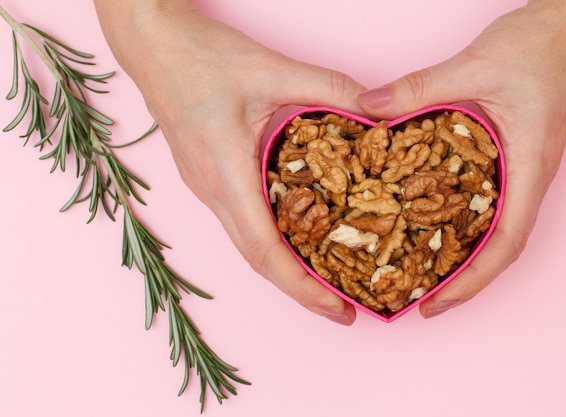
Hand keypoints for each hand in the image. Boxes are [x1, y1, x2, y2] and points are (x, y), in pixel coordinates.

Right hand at [94, 0, 365, 324]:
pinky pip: (240, 223)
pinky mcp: (207, 178)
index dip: (301, 288)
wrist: (152, 45)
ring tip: (325, 282)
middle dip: (300, 291)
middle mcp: (212, 191)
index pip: (265, 250)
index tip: (336, 309)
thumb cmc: (201, 57)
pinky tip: (296, 238)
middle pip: (257, 260)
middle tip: (342, 308)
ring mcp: (205, 188)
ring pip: (247, 244)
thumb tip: (377, 115)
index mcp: (226, 173)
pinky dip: (270, 243)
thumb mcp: (274, 69)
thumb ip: (330, 89)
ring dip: (284, 270)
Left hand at [358, 0, 565, 317]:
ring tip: (424, 273)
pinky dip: (465, 222)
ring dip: (465, 256)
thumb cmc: (539, 43)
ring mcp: (523, 167)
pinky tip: (434, 222)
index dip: (473, 280)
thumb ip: (419, 88)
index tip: (438, 302)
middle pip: (501, 247)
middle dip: (464, 280)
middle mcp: (529, 175)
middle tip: (421, 299)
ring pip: (497, 228)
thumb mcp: (474, 65)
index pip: (507, 242)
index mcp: (530, 165)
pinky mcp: (513, 154)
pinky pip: (490, 201)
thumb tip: (368, 109)